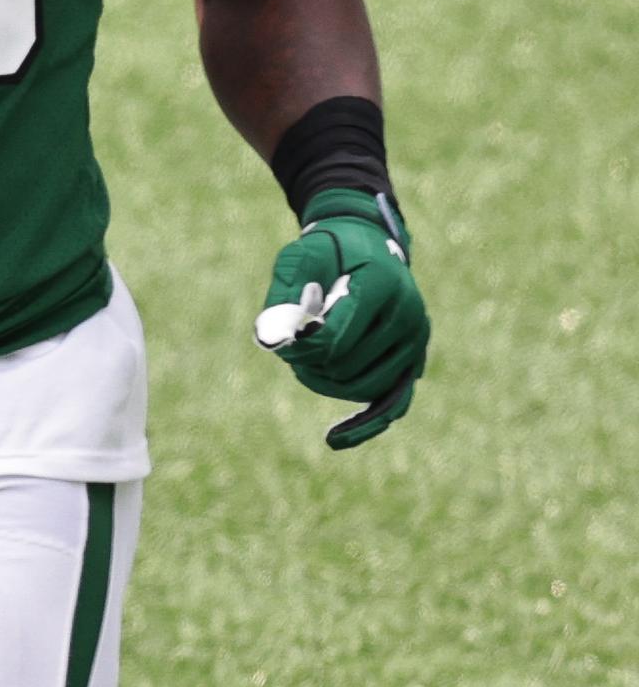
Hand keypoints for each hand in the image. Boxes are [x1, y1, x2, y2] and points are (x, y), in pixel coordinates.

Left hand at [253, 186, 426, 448]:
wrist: (367, 246)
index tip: (284, 337)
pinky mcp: (413, 362)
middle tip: (296, 342)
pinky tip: (335, 439)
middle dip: (310, 362)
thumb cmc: (327, 252)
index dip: (300, 347)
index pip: (334, 340)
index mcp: (382, 287)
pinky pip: (393, 404)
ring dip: (325, 380)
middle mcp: (408, 317)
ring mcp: (416, 343)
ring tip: (307, 359)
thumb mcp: (298, 258)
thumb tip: (270, 341)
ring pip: (362, 387)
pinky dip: (365, 424)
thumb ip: (283, 296)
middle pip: (346, 366)